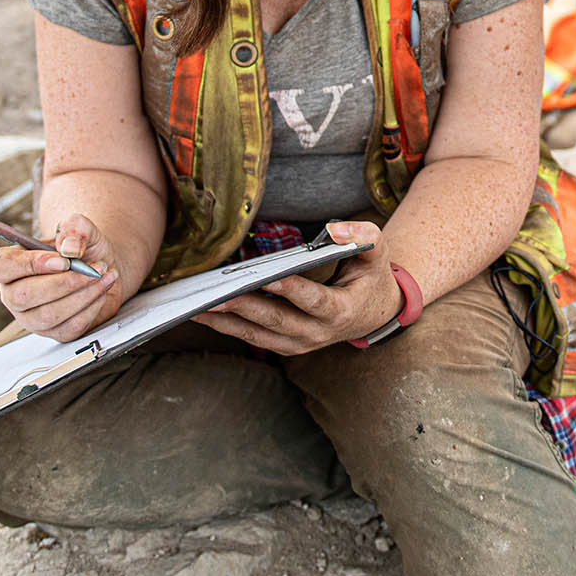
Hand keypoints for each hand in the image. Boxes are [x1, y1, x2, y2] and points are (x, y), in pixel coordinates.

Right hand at [0, 213, 121, 342]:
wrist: (100, 268)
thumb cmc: (81, 248)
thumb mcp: (80, 229)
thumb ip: (74, 228)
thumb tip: (70, 247)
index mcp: (10, 264)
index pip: (1, 267)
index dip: (29, 264)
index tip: (63, 260)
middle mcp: (14, 294)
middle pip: (24, 296)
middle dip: (64, 283)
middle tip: (93, 269)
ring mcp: (32, 317)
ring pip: (49, 315)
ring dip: (83, 295)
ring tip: (103, 276)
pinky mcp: (54, 332)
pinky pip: (70, 327)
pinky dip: (92, 308)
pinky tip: (101, 291)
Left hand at [200, 220, 399, 354]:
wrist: (374, 313)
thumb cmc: (372, 277)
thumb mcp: (378, 252)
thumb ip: (364, 235)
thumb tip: (334, 229)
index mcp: (341, 311)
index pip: (313, 301)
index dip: (290, 291)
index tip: (266, 278)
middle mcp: (318, 333)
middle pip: (277, 321)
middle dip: (244, 308)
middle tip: (215, 296)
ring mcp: (301, 344)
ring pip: (259, 336)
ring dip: (227, 324)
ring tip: (198, 308)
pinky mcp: (286, 345)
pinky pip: (254, 338)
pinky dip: (229, 328)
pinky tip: (206, 314)